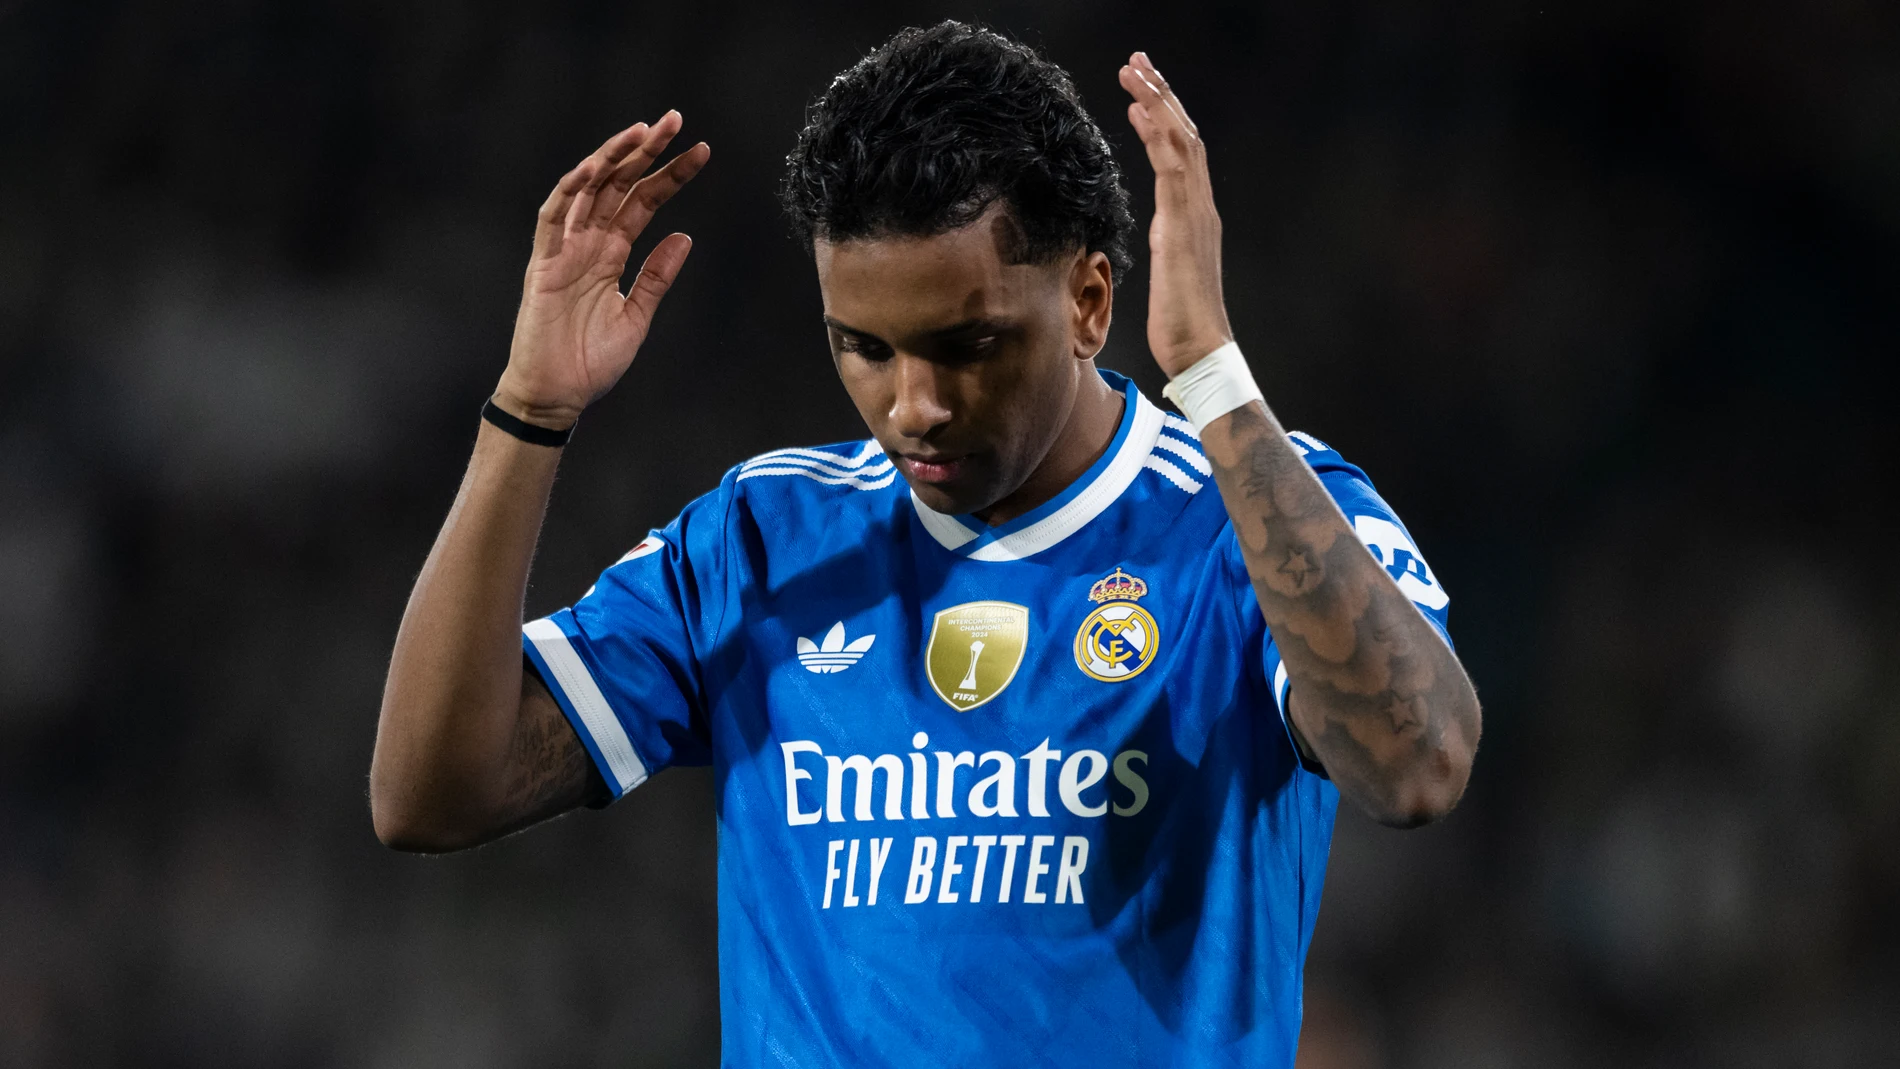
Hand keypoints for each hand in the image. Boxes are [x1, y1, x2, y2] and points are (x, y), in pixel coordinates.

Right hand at [495, 113, 710, 427]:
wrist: (557, 396)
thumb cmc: (590, 361)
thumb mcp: (636, 316)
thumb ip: (657, 276)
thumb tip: (685, 237)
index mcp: (612, 254)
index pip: (644, 202)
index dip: (670, 176)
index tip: (701, 152)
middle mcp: (588, 243)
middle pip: (619, 185)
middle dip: (646, 151)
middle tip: (676, 120)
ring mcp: (564, 250)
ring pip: (588, 190)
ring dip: (613, 157)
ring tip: (642, 131)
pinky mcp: (543, 264)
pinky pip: (553, 218)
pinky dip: (570, 190)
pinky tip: (594, 167)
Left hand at [1118, 53, 1233, 377]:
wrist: (1199, 352)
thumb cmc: (1180, 323)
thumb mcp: (1169, 271)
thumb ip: (1168, 243)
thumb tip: (1160, 233)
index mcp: (1194, 216)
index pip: (1182, 153)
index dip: (1163, 118)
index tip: (1141, 89)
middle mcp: (1200, 207)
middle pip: (1184, 135)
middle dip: (1161, 94)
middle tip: (1137, 61)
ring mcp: (1196, 214)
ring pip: (1181, 141)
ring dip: (1156, 102)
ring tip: (1134, 70)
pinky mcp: (1184, 227)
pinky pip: (1173, 168)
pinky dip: (1157, 134)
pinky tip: (1138, 110)